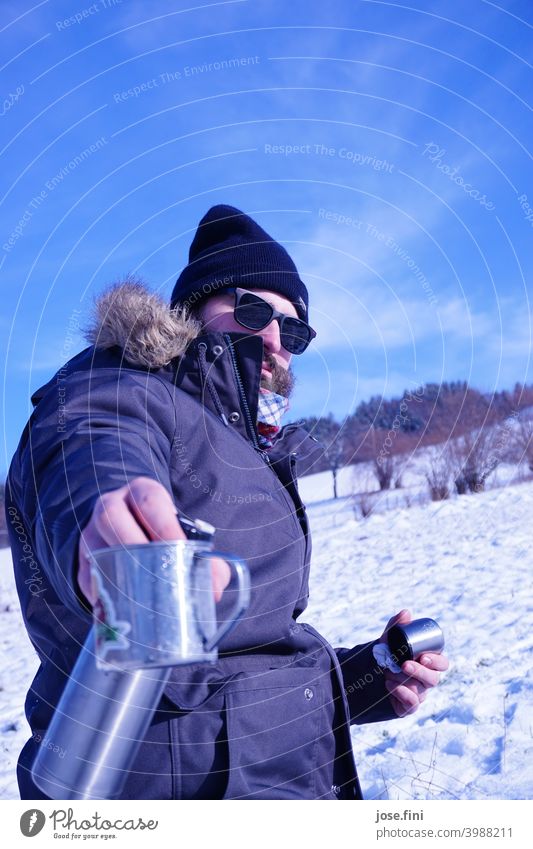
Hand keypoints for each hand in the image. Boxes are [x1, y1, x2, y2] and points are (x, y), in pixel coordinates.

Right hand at [77, 476, 229, 605]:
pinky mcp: (83, 560)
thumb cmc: (161, 532)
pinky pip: (87, 576)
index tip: (181, 548)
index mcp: (141, 493)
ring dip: (117, 569)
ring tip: (141, 593)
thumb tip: (214, 587)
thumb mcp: (181, 533)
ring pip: (94, 545)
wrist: (130, 528)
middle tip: (159, 572)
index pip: (150, 501)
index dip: (165, 525)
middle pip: (112, 517)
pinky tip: (120, 607)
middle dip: (135, 543)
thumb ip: (205, 559)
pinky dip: (102, 593)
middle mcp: (111, 506)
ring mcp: (92, 532)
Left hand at [380, 609, 448, 717]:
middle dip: (419, 672)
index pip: (442, 663)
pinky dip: (401, 693)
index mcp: (429, 662)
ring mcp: (419, 693)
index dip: (437, 662)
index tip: (423, 657)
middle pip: (434, 679)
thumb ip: (397, 626)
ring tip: (387, 672)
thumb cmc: (387, 654)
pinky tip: (389, 685)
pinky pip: (412, 704)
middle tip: (404, 665)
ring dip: (403, 680)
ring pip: (420, 690)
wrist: (371, 673)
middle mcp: (427, 679)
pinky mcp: (409, 706)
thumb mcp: (389, 639)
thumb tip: (406, 613)